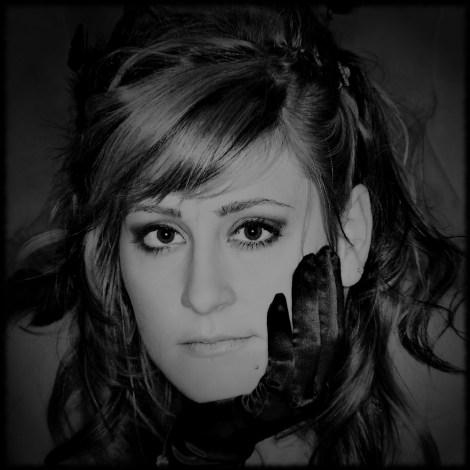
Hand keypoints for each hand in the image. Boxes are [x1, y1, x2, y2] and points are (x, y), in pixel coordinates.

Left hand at [163, 246, 342, 466]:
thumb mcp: (275, 349)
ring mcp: (300, 396)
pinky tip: (275, 300)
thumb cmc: (245, 380)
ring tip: (302, 268)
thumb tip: (301, 284)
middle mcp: (318, 385)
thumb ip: (292, 324)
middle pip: (332, 330)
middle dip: (327, 289)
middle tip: (319, 255)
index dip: (336, 290)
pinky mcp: (277, 402)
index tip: (328, 258)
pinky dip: (281, 328)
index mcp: (321, 372)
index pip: (338, 324)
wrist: (220, 425)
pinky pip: (283, 360)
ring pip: (313, 342)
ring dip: (308, 301)